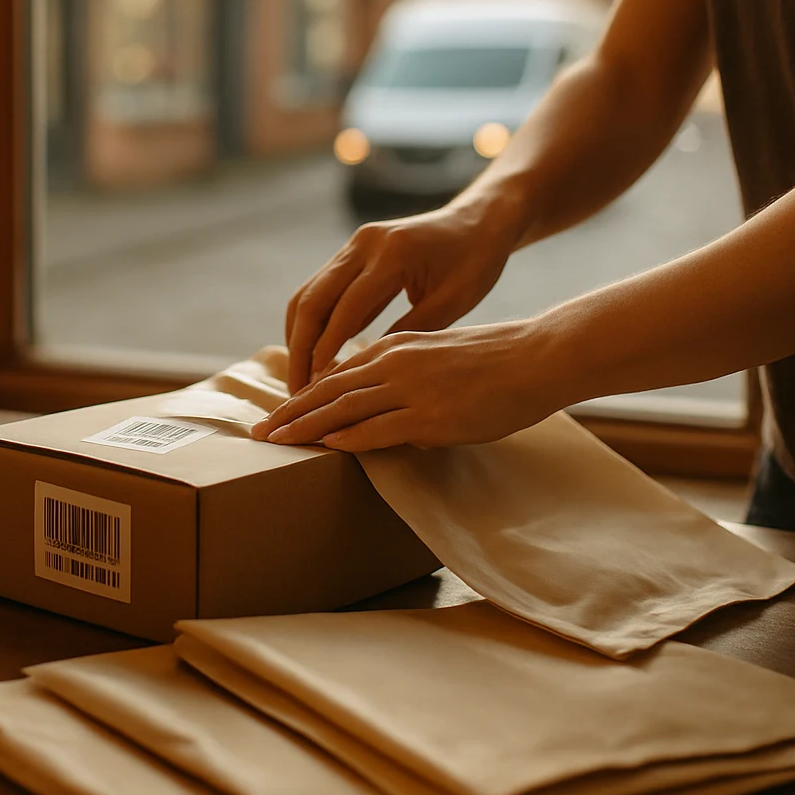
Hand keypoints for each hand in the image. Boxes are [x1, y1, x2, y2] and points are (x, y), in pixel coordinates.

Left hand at [252, 320, 564, 450]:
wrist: (536, 358)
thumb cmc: (495, 363)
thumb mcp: (438, 359)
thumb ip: (407, 379)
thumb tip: (388, 420)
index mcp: (394, 347)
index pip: (335, 374)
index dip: (302, 395)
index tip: (278, 413)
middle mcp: (393, 363)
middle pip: (328, 390)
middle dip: (290, 413)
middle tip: (259, 434)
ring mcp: (410, 388)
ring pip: (343, 408)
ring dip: (305, 427)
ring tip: (276, 443)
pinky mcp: (430, 414)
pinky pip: (378, 428)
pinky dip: (347, 438)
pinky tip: (324, 446)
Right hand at [283, 203, 521, 393]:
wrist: (478, 220)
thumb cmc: (476, 262)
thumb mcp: (451, 302)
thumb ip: (408, 330)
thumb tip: (366, 370)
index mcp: (393, 254)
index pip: (346, 307)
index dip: (326, 347)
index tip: (315, 384)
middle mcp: (364, 243)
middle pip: (312, 298)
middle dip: (300, 346)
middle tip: (298, 389)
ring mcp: (354, 244)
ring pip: (308, 293)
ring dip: (298, 335)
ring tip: (300, 377)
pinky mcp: (352, 252)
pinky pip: (320, 289)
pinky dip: (312, 322)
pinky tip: (313, 353)